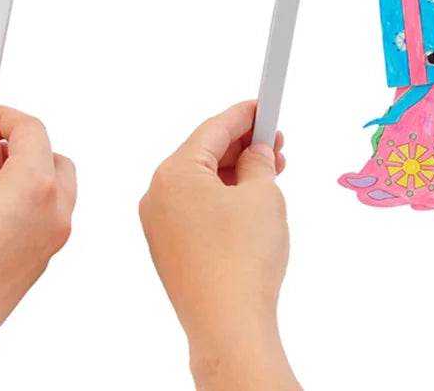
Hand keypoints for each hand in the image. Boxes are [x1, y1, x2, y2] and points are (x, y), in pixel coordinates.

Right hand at [0, 107, 75, 389]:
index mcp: (35, 189)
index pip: (34, 132)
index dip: (9, 118)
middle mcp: (52, 218)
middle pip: (54, 162)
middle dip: (25, 147)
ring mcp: (47, 248)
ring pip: (52, 195)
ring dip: (26, 178)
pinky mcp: (35, 270)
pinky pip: (41, 223)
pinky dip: (23, 207)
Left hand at [139, 101, 297, 390]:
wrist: (228, 327)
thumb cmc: (242, 261)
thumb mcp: (263, 196)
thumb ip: (259, 163)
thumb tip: (256, 153)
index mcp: (174, 172)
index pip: (213, 129)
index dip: (244, 115)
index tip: (264, 106)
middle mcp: (158, 194)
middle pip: (203, 155)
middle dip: (242, 148)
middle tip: (276, 144)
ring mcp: (159, 224)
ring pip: (200, 184)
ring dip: (235, 175)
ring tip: (271, 174)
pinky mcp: (168, 249)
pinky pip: (195, 210)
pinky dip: (222, 200)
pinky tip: (248, 203)